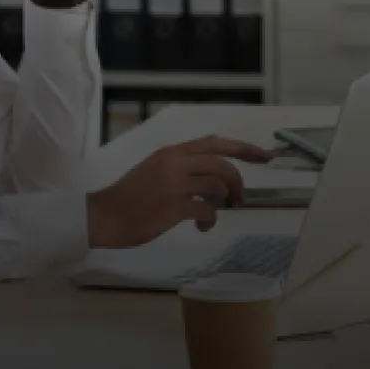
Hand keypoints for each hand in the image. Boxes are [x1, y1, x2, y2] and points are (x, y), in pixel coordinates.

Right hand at [86, 135, 276, 249]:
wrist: (104, 216)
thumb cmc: (129, 197)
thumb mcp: (155, 170)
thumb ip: (182, 167)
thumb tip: (214, 178)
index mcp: (171, 152)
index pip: (215, 143)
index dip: (244, 148)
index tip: (265, 156)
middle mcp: (175, 163)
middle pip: (222, 164)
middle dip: (238, 182)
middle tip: (240, 200)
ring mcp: (174, 184)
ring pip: (217, 186)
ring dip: (224, 202)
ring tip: (215, 214)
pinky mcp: (173, 207)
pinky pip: (207, 210)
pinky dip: (210, 219)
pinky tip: (202, 225)